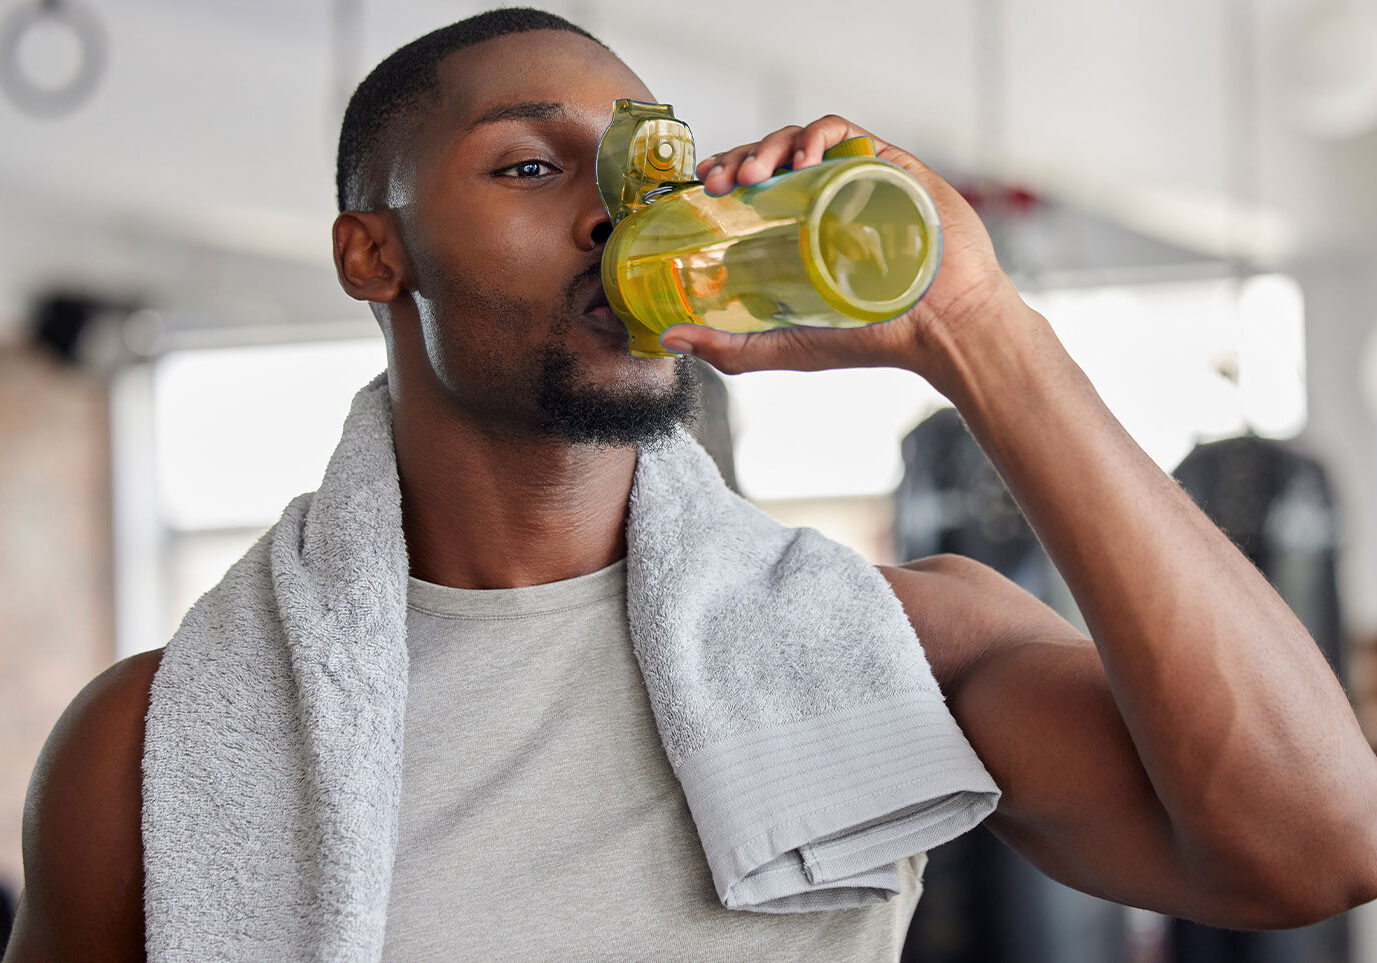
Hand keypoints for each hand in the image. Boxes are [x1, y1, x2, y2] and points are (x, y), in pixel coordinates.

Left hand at [658, 115, 1025, 389]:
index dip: (720, 179)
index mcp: (796, 230)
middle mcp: (820, 200)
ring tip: (752, 175)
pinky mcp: (885, 164)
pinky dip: (816, 134)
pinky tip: (800, 158)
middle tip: (719, 183)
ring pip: (799, 138)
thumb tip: (669, 338)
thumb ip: (728, 347)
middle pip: (767, 157)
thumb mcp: (785, 346)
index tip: (700, 191)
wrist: (941, 328)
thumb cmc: (869, 337)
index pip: (748, 189)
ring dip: (767, 146)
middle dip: (736, 159)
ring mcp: (852, 179)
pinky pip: (844, 132)